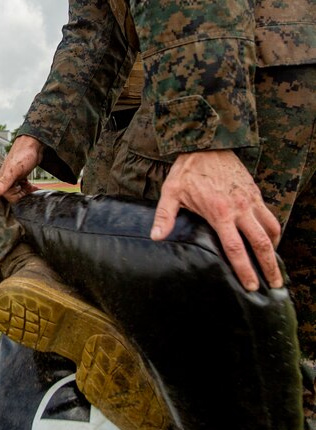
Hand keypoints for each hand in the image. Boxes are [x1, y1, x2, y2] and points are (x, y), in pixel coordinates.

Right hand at [0, 135, 43, 201]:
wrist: (34, 144)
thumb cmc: (23, 154)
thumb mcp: (13, 171)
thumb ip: (2, 183)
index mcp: (1, 180)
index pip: (7, 197)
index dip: (16, 194)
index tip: (20, 187)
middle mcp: (6, 180)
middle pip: (13, 196)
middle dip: (22, 193)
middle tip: (27, 186)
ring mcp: (14, 178)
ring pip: (19, 192)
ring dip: (27, 192)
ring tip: (32, 187)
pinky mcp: (21, 177)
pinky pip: (23, 187)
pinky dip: (29, 189)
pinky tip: (35, 187)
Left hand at [150, 149, 282, 291]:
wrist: (208, 143)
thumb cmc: (188, 169)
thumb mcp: (172, 192)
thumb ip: (165, 216)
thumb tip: (155, 237)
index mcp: (219, 212)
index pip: (235, 249)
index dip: (244, 270)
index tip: (249, 286)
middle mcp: (240, 208)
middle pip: (260, 244)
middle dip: (269, 266)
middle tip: (274, 285)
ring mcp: (250, 200)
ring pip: (271, 230)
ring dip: (275, 250)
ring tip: (275, 266)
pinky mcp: (255, 192)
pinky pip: (270, 216)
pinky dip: (274, 231)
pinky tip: (270, 240)